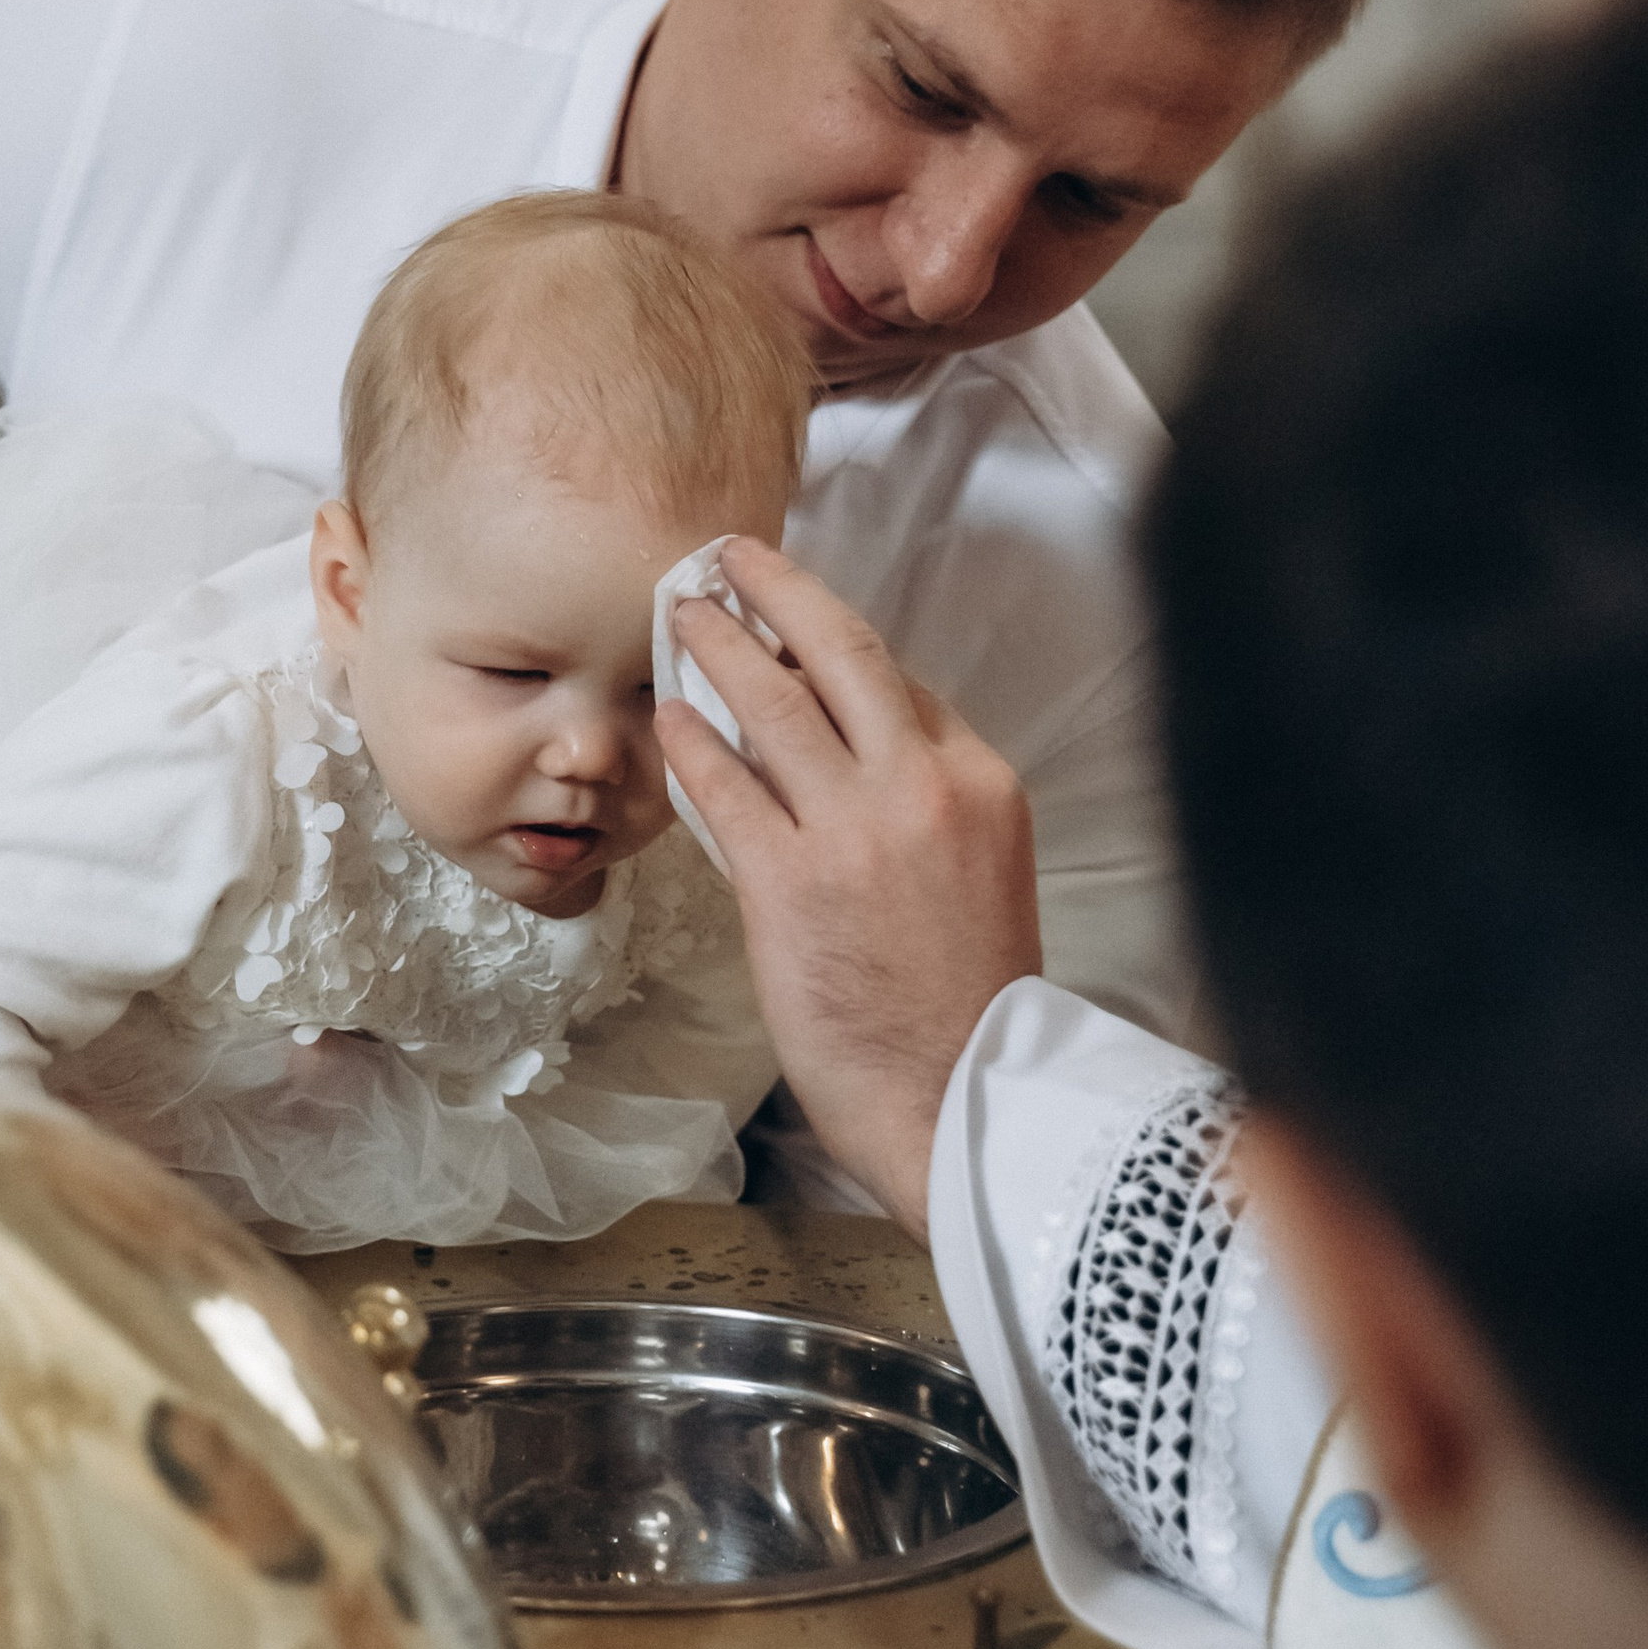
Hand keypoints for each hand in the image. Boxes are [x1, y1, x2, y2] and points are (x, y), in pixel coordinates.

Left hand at [653, 537, 1040, 1233]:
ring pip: (775, 702)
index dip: (833, 636)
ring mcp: (853, 830)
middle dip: (777, 591)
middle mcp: (921, 787)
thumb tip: (859, 750)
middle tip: (730, 556)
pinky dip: (691, 741)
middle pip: (842, 653)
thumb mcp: (981, 870)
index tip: (791, 612)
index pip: (902, 680)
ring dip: (718, 647)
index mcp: (979, 781)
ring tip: (681, 613)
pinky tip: (666, 719)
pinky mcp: (789, 881)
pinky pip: (726, 786)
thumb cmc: (967, 998)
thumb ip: (928, 801)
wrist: (959, 1091)